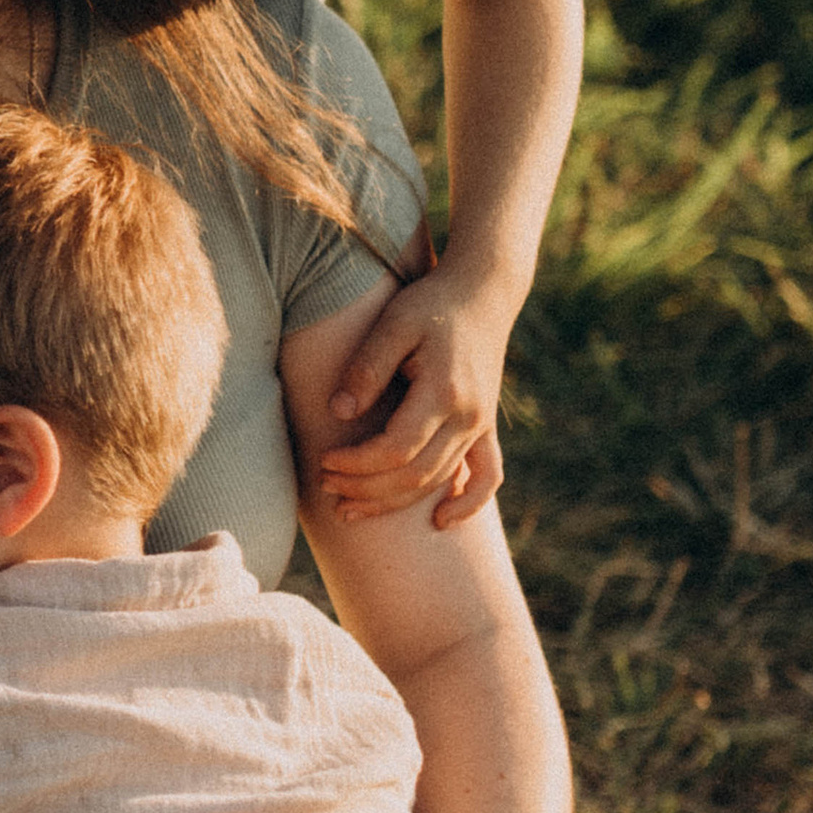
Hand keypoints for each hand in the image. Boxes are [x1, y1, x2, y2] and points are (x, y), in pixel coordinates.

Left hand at [315, 265, 513, 530]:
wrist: (483, 291)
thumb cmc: (430, 303)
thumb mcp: (394, 323)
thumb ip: (367, 368)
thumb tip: (339, 413)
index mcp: (444, 392)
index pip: (396, 449)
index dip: (357, 464)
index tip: (325, 461)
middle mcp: (468, 416)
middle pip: (415, 475)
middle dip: (367, 489)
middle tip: (327, 487)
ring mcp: (481, 425)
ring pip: (439, 481)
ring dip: (394, 501)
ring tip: (350, 509)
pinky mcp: (484, 426)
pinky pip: (487, 476)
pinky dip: (467, 503)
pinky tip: (440, 521)